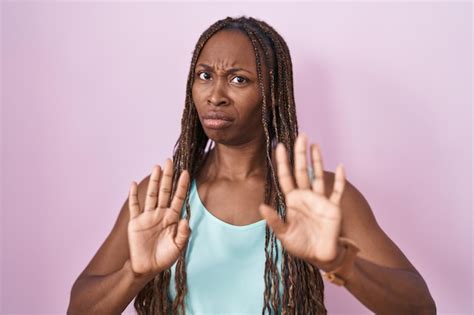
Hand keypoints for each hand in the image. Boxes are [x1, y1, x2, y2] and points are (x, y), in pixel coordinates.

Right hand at [128, 159, 190, 276]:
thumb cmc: (164, 258)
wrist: (146, 268)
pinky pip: (134, 206)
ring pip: (152, 195)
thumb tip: (185, 220)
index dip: (181, 185)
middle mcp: (160, 214)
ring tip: (157, 167)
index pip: (178, 198)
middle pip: (165, 191)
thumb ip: (183, 234)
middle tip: (170, 161)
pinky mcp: (135, 222)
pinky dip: (134, 195)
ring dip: (154, 181)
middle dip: (167, 176)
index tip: (185, 172)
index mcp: (172, 218)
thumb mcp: (178, 247)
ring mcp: (148, 216)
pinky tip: (134, 184)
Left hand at [258, 134, 346, 269]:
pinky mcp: (333, 207)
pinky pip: (337, 191)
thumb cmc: (300, 245)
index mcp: (292, 200)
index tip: (280, 146)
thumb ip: (274, 220)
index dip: (283, 162)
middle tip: (300, 135)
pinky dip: (340, 180)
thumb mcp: (283, 234)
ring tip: (315, 144)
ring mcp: (320, 200)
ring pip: (318, 176)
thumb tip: (261, 206)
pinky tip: (340, 166)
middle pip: (301, 170)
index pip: (285, 177)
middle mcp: (305, 196)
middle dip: (300, 154)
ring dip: (317, 161)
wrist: (320, 256)